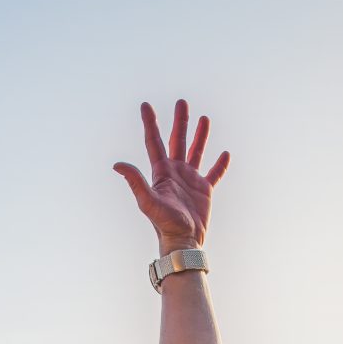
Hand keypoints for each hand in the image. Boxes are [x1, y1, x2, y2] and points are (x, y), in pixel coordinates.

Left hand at [111, 98, 228, 250]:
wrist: (183, 241)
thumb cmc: (164, 224)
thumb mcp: (148, 201)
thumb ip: (135, 181)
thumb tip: (117, 164)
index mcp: (161, 172)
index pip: (154, 142)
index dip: (149, 123)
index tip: (145, 105)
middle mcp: (175, 172)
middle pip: (177, 140)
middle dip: (179, 121)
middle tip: (181, 102)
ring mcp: (190, 180)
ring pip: (196, 151)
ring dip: (199, 135)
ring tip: (204, 118)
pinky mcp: (204, 190)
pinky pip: (214, 173)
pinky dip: (220, 164)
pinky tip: (225, 153)